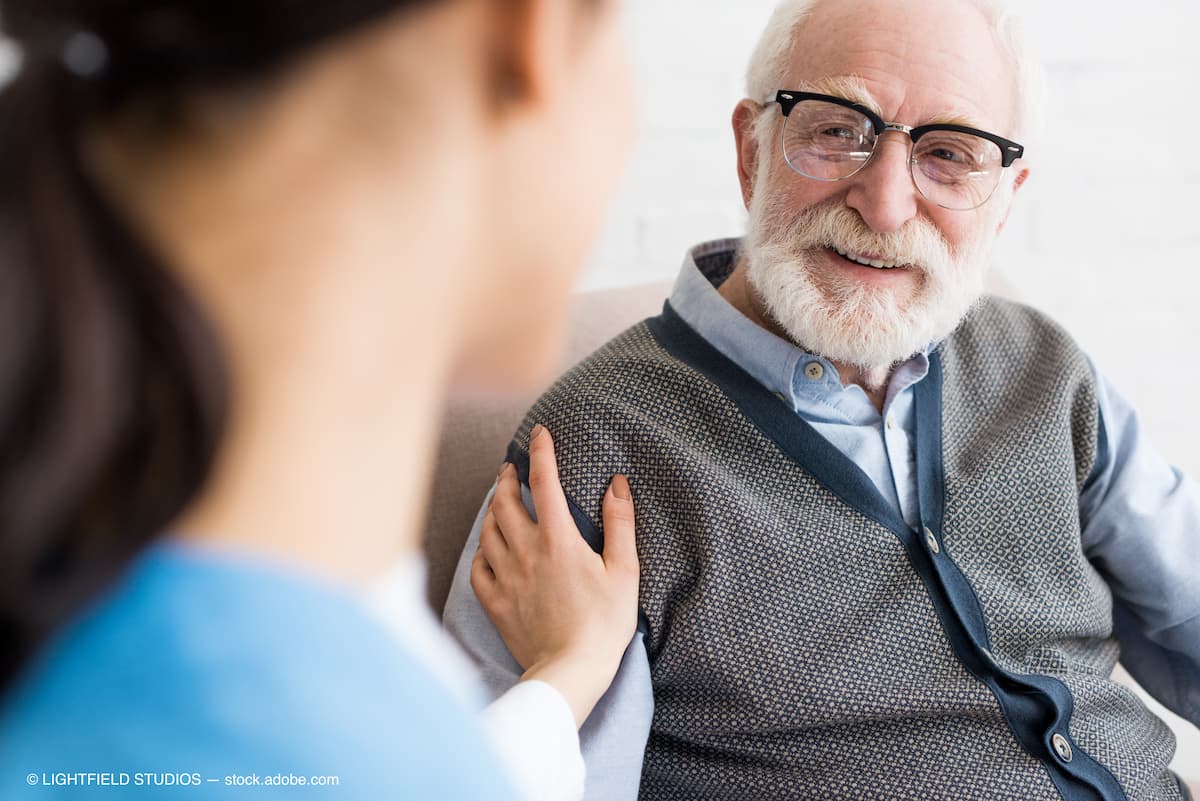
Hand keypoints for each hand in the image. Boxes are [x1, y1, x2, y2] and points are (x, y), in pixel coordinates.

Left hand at [471, 425, 639, 728]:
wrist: (569, 671)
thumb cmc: (603, 624)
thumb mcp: (624, 571)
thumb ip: (620, 524)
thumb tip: (617, 484)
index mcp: (559, 540)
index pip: (545, 482)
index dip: (541, 452)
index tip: (539, 433)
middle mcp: (526, 552)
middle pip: (506, 503)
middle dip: (508, 479)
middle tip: (510, 468)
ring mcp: (506, 577)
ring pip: (488, 531)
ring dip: (492, 509)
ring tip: (498, 501)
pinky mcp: (495, 602)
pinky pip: (478, 567)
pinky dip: (481, 550)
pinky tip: (487, 547)